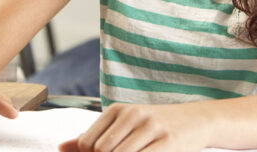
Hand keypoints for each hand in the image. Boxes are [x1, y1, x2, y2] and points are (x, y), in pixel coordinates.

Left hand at [59, 103, 207, 151]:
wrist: (196, 119)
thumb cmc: (154, 126)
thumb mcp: (123, 125)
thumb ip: (93, 136)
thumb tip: (60, 147)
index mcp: (119, 109)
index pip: (88, 142)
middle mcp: (133, 115)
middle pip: (102, 151)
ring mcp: (152, 128)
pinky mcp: (169, 142)